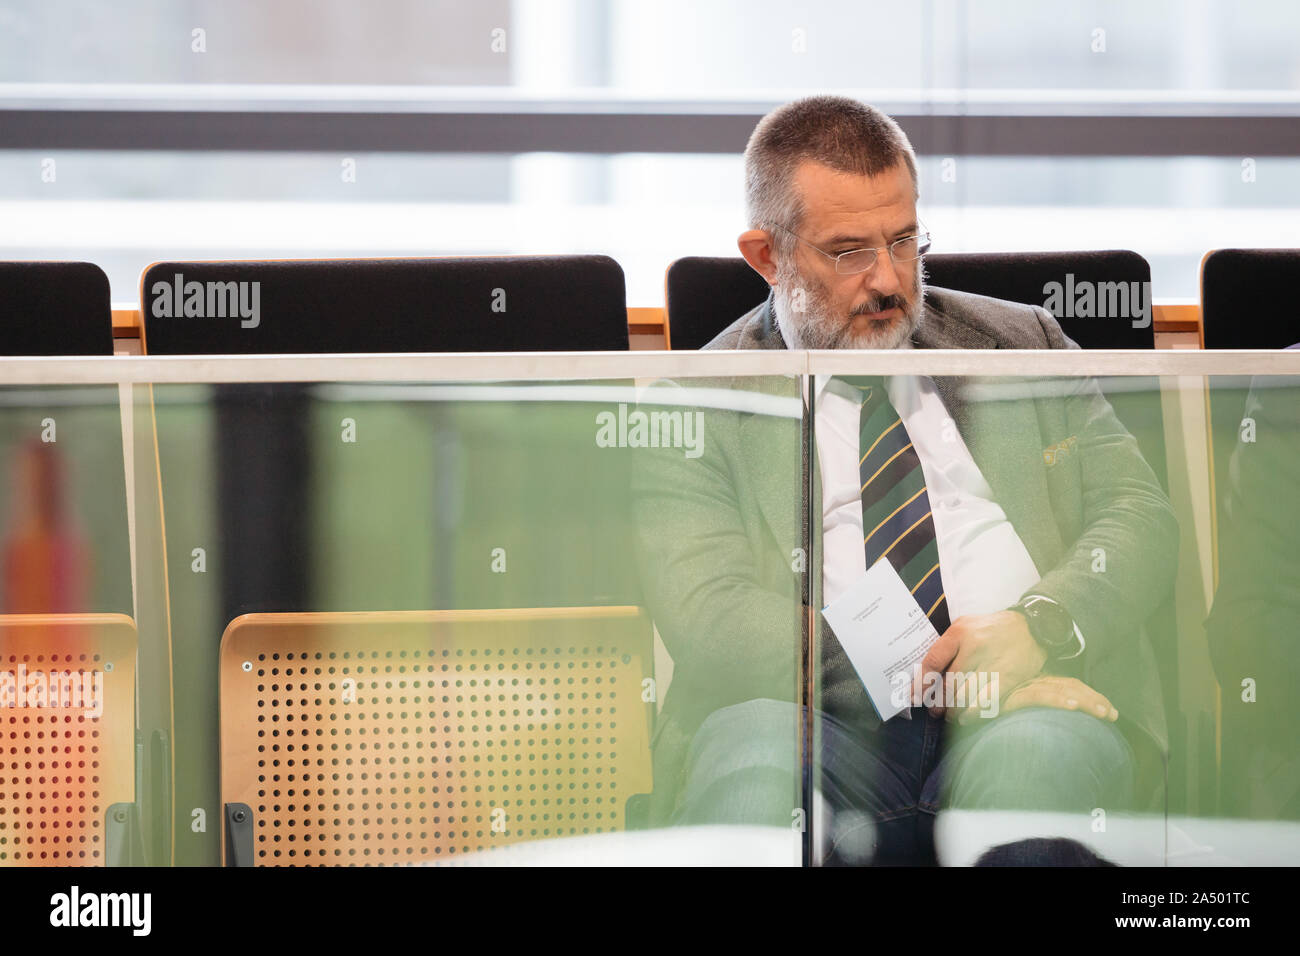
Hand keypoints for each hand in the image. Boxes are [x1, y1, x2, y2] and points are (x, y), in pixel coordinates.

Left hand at [913, 610, 1046, 718]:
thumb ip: (947, 646)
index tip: (914, 695)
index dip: (920, 682)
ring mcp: (991, 664)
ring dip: (951, 711)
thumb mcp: (965, 625)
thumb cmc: (991, 629)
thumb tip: (926, 674)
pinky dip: (972, 713)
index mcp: (959, 633)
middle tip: (933, 709)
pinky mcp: (1007, 679)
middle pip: (947, 684)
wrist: (1032, 628)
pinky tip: (965, 717)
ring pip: (964, 696)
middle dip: (936, 702)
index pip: (933, 661)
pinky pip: (985, 702)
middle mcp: (973, 648)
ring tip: (948, 714)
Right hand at [1001, 675, 1118, 722]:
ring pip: (1059, 690)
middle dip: (1093, 699)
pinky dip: (1057, 700)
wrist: (966, 714)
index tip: (1109, 711)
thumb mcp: (1019, 714)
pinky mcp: (1011, 697)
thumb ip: (1036, 714)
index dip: (1090, 697)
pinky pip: (1038, 696)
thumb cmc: (990, 718)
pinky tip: (1073, 706)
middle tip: (1112, 714)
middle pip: (1068, 687)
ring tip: (1103, 712)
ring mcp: (1021, 688)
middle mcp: (1030, 683)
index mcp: (1034, 685)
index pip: (1067, 686)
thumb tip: (1062, 730)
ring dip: (1084, 701)